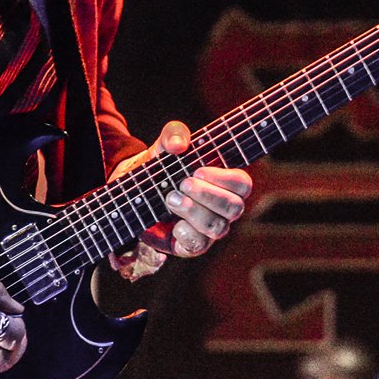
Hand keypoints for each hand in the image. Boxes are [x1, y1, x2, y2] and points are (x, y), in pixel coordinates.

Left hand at [107, 120, 251, 280]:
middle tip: (183, 183)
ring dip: (193, 211)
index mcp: (225, 183)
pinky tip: (173, 223)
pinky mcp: (192, 244)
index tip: (197, 170)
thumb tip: (180, 145)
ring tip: (171, 198)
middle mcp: (223, 207)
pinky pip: (199, 245)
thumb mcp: (164, 145)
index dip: (224, 179)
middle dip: (207, 195)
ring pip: (217, 227)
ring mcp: (210, 228)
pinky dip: (186, 233)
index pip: (243, 184)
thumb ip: (174, 134)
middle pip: (234, 208)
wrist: (136, 190)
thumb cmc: (161, 166)